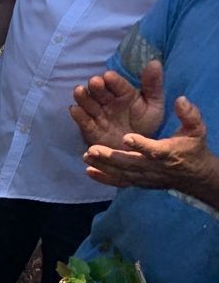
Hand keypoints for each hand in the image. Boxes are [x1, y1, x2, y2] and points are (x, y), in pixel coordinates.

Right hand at [70, 61, 164, 150]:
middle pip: (100, 92)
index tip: (109, 76)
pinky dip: (78, 115)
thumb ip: (153, 85)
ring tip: (79, 91)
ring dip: (83, 97)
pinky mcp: (91, 129)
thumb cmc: (146, 124)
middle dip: (96, 87)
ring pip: (88, 104)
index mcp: (124, 94)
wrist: (137, 149)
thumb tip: (155, 62)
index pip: (117, 85)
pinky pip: (84, 121)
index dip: (113, 80)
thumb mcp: (154, 105)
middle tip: (94, 82)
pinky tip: (75, 109)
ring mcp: (98, 115)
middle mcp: (108, 101)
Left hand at [83, 96, 216, 193]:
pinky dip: (105, 179)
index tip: (126, 137)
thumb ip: (189, 115)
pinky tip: (89, 172)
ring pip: (122, 172)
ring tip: (86, 155)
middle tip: (92, 149)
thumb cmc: (192, 148)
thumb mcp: (196, 130)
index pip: (154, 150)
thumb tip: (180, 100)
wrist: (193, 175)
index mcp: (168, 153)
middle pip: (131, 163)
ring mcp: (145, 176)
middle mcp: (154, 167)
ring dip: (103, 166)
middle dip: (111, 157)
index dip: (141, 145)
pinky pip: (120, 182)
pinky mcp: (139, 182)